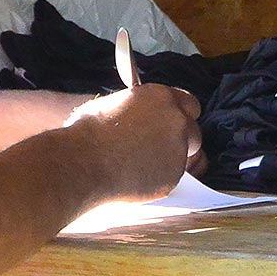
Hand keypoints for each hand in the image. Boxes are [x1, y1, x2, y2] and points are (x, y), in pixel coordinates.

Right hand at [64, 82, 202, 200]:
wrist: (82, 163)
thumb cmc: (88, 133)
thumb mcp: (115, 105)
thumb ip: (140, 109)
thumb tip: (142, 116)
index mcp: (162, 97)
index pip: (189, 103)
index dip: (181, 115)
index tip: (175, 123)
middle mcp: (176, 120)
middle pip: (193, 131)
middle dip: (182, 140)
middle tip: (161, 148)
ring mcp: (178, 149)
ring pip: (186, 156)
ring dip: (172, 159)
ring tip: (143, 165)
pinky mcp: (174, 176)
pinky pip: (173, 177)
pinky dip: (161, 178)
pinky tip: (138, 177)